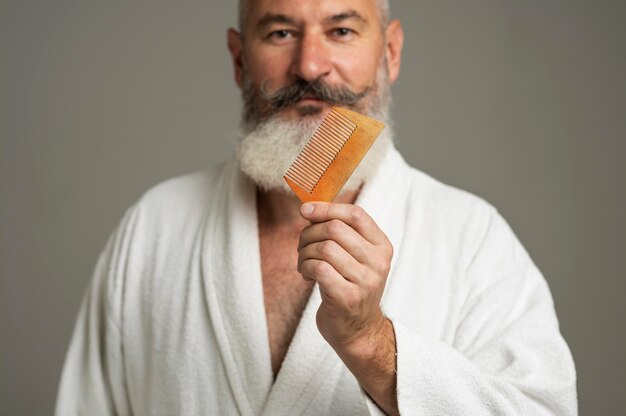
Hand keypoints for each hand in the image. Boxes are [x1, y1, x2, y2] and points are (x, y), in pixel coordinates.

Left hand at [297, 202, 393, 350]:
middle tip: (302, 247)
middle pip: (335, 229)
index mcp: (382, 246)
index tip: (305, 210)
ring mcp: (365, 281)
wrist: (358, 331)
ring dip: (304, 253)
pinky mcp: (348, 297)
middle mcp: (378, 262)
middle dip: (309, 234)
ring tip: (304, 264)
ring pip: (324, 248)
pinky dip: (305, 267)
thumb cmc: (350, 287)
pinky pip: (318, 268)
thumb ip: (339, 232)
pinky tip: (306, 276)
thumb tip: (309, 208)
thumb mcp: (353, 257)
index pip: (356, 215)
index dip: (327, 208)